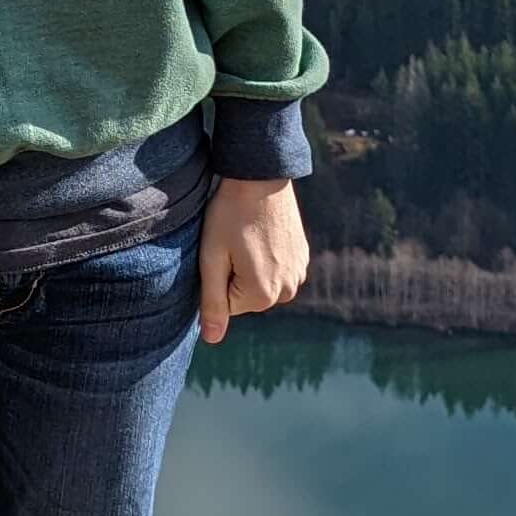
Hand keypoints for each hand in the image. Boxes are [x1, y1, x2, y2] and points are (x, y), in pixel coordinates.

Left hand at [198, 177, 307, 342]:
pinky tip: (262, 232)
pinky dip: (266, 257)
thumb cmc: (230, 215)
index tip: (221, 250)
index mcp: (262, 295)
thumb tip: (211, 339)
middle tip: (232, 241)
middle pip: (245, 297)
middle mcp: (287, 291)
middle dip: (233, 274)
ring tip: (248, 235)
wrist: (262, 176)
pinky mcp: (303, 257)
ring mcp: (299, 274)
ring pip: (261, 283)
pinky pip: (276, 269)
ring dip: (250, 266)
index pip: (225, 305)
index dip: (216, 276)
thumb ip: (211, 302)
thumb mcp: (212, 257)